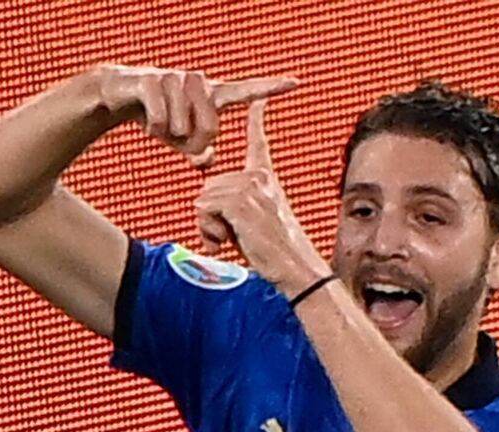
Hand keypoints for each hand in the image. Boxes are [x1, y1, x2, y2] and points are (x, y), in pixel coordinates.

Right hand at [91, 65, 297, 167]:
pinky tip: (148, 120)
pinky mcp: (152, 79)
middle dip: (194, 143)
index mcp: (212, 96)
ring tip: (161, 124)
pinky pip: (160, 118)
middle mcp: (199, 82)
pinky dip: (154, 129)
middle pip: (210, 128)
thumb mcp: (183, 141)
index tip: (295, 83)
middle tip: (179, 137)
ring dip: (170, 135)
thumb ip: (199, 152)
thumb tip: (208, 160)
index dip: (269, 88)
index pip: (245, 92)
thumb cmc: (160, 118)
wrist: (120, 94)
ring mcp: (176, 77)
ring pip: (183, 124)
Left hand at [194, 101, 324, 294]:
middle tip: (231, 237)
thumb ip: (235, 206)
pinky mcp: (239, 201)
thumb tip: (203, 204)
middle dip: (211, 216)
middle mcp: (258, 177)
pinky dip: (208, 231)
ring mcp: (249, 187)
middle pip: (209, 186)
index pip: (258, 143)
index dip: (256, 120)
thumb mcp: (257, 221)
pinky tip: (226, 244)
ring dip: (209, 227)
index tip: (258, 99)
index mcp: (266, 179)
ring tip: (233, 241)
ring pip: (203, 199)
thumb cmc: (276, 252)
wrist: (295, 266)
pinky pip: (204, 210)